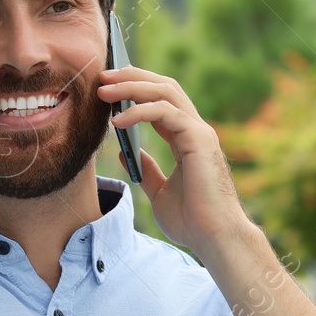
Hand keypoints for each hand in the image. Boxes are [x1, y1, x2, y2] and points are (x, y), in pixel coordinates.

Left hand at [97, 66, 253, 256]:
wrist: (214, 238)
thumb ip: (146, 170)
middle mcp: (195, 130)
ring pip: (165, 91)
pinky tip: (117, 121)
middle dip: (131, 77)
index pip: (161, 101)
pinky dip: (139, 111)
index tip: (108, 87)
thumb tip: (126, 153)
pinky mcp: (198, 138)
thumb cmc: (192, 221)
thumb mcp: (159, 192)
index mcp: (187, 139)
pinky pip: (165, 112)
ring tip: (104, 91)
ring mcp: (199, 131)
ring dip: (131, 86)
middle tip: (102, 77)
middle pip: (163, 87)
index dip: (135, 89)